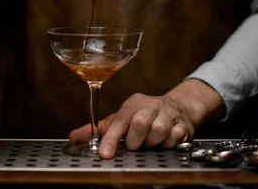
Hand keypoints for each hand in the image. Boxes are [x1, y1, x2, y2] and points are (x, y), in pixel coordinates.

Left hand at [68, 79, 225, 158]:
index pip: (119, 120)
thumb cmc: (144, 115)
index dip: (111, 138)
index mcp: (133, 104)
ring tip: (149, 144)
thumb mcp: (121, 119)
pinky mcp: (183, 125)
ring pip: (159, 130)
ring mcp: (168, 114)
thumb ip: (98, 129)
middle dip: (135, 141)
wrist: (178, 108)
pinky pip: (175, 137)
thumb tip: (74, 137)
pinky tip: (165, 142)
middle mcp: (151, 106)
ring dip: (152, 143)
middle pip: (140, 123)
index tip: (105, 154)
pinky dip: (168, 144)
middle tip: (135, 146)